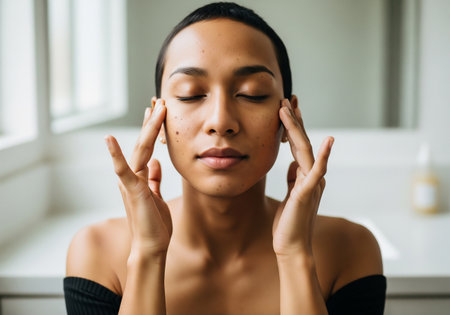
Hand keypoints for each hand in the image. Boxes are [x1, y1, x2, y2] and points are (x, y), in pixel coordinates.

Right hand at [105, 99, 171, 259]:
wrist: (151, 247)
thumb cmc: (154, 224)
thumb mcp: (156, 196)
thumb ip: (153, 179)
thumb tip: (155, 163)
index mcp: (139, 177)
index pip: (146, 148)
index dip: (152, 130)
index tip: (159, 112)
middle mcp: (133, 177)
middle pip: (142, 144)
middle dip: (152, 123)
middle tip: (160, 102)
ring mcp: (131, 182)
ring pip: (138, 150)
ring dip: (147, 129)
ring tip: (155, 109)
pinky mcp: (132, 191)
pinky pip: (123, 170)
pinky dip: (115, 155)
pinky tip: (109, 139)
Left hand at [272, 99, 333, 256]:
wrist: (291, 246)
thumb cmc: (289, 222)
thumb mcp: (290, 194)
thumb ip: (294, 178)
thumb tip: (294, 164)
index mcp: (304, 175)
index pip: (298, 145)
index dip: (292, 126)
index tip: (286, 107)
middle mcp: (311, 176)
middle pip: (303, 142)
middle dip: (294, 120)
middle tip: (286, 98)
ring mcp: (311, 183)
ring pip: (306, 150)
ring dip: (298, 129)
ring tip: (288, 108)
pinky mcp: (307, 193)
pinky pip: (317, 171)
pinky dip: (324, 156)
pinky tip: (329, 140)